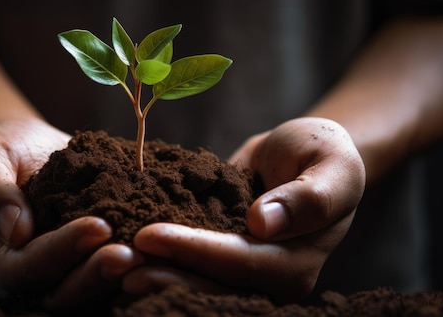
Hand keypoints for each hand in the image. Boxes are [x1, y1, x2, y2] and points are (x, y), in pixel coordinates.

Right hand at [0, 119, 141, 311]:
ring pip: (102, 291)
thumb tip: (13, 229)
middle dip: (100, 274)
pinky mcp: (105, 257)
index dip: (63, 250)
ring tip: (154, 253)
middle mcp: (45, 273)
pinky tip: (170, 244)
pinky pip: (126, 272)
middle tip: (131, 253)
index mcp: (10, 256)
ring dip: (128, 277)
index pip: (31, 267)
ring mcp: (78, 269)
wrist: (39, 147)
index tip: (97, 225)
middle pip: (69, 292)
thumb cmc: (8, 151)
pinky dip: (149, 264)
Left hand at [125, 117, 365, 301]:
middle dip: (163, 274)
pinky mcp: (220, 262)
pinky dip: (157, 262)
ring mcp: (242, 276)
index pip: (240, 264)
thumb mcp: (332, 165)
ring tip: (110, 263)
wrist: (303, 157)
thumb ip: (309, 197)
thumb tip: (262, 224)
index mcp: (297, 263)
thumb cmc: (324, 155)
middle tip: (116, 262)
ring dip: (153, 275)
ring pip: (194, 284)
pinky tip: (122, 252)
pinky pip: (187, 267)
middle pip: (211, 286)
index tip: (149, 235)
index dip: (194, 252)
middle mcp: (268, 280)